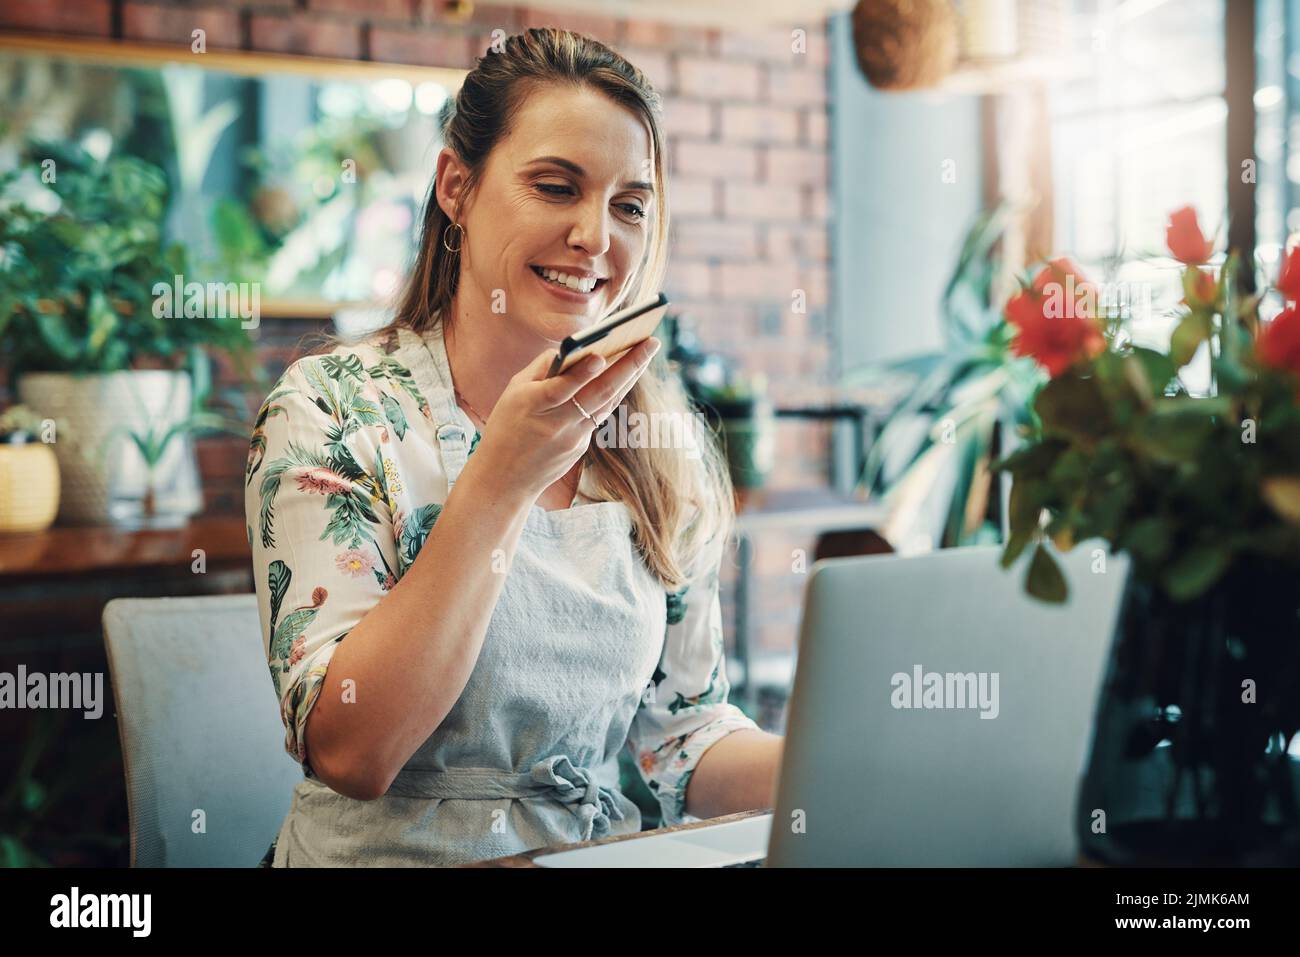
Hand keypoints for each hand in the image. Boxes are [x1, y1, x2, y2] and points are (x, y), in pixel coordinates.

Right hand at [471, 336, 661, 502]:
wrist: (505, 478)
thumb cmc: (506, 426)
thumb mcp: (512, 392)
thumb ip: (541, 368)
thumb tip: (573, 347)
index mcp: (532, 405)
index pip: (561, 389)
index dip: (582, 374)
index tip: (600, 356)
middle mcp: (557, 423)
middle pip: (598, 394)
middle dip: (628, 366)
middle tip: (651, 342)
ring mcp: (573, 438)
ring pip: (607, 403)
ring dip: (630, 376)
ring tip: (647, 352)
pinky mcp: (581, 447)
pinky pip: (600, 414)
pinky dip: (614, 392)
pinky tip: (628, 374)